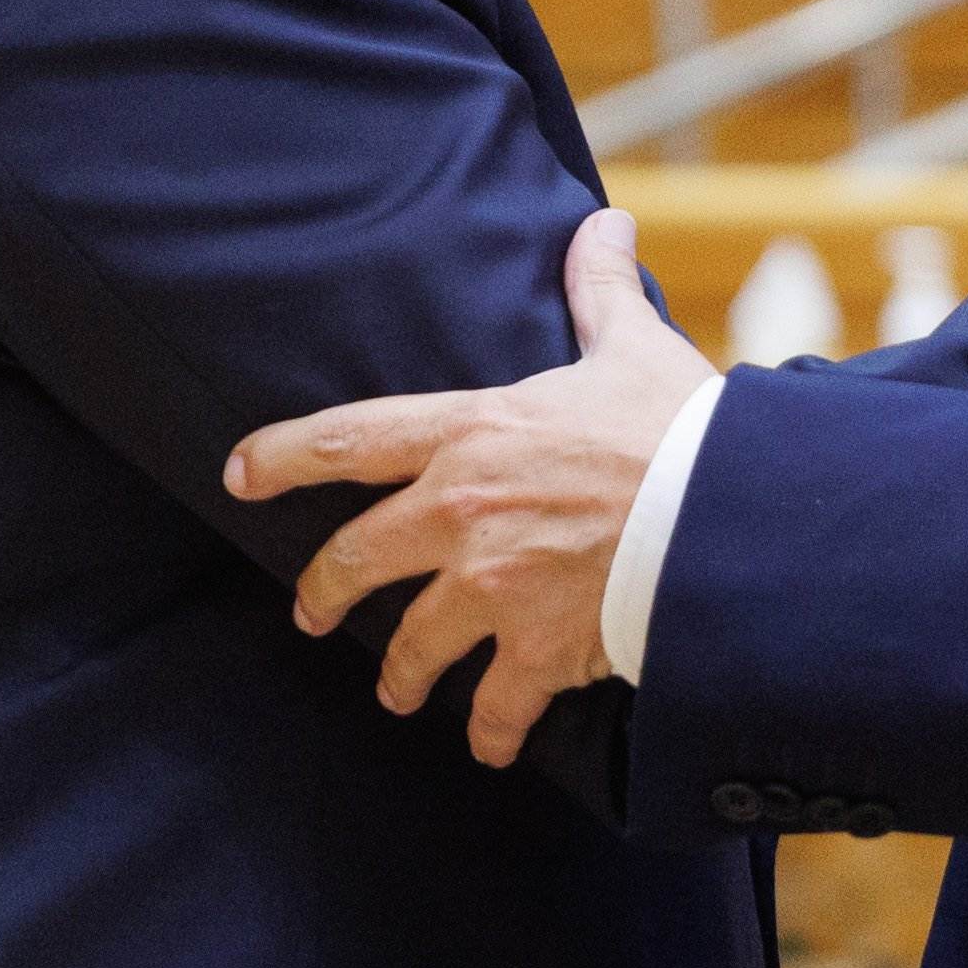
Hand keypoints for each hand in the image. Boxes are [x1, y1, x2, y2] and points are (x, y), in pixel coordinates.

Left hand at [222, 208, 716, 765]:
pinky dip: (491, 732)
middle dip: (324, 590)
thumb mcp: (631, 348)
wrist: (728, 514)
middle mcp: (460, 510)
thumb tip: (603, 223)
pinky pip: (494, 707)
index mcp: (472, 432)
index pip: (349, 438)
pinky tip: (489, 745)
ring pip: (411, 644)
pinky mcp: (535, 648)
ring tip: (398, 691)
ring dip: (400, 674)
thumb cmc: (679, 427)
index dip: (281, 456)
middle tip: (310, 610)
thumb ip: (598, 291)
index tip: (238, 475)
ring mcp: (491, 586)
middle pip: (357, 556)